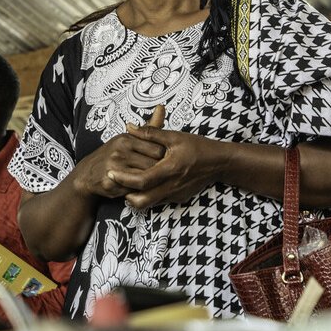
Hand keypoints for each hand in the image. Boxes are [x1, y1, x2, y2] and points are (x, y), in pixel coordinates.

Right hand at [70, 105, 166, 198]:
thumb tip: (162, 107)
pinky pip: (134, 188)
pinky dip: (139, 190)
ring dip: (150, 181)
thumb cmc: (114, 155)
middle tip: (159, 174)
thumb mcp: (129, 138)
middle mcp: (120, 151)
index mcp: (127, 139)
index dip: (164, 158)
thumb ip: (149, 127)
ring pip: (146, 177)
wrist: (87, 174)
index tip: (163, 162)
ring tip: (149, 181)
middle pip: (154, 164)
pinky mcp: (111, 182)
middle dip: (159, 171)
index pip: (158, 149)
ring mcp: (115, 166)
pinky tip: (138, 188)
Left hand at [112, 123, 228, 208]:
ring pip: (149, 204)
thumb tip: (129, 127)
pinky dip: (148, 196)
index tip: (111, 172)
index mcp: (169, 169)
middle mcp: (171, 185)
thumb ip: (150, 132)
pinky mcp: (178, 198)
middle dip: (125, 195)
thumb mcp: (174, 136)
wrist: (219, 163)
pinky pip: (159, 201)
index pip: (141, 180)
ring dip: (135, 197)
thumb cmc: (197, 146)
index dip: (123, 178)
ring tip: (128, 184)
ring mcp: (175, 194)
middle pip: (142, 201)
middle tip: (117, 184)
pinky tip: (144, 184)